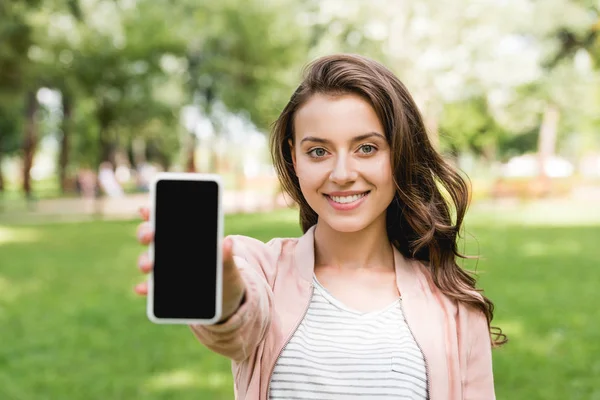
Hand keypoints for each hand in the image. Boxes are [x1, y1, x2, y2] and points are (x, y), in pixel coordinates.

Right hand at [134, 207, 246, 322]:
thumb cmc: (226, 276)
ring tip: (149, 266)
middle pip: (151, 236)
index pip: (165, 219)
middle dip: (146, 233)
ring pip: (147, 260)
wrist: (225, 299)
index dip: (154, 212)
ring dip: (144, 261)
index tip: (147, 209)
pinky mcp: (162, 289)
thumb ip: (227, 256)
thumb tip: (228, 241)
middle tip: (149, 235)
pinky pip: (150, 287)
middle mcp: (170, 250)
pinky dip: (144, 287)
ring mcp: (164, 269)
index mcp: (185, 237)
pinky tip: (142, 289)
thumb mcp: (230, 267)